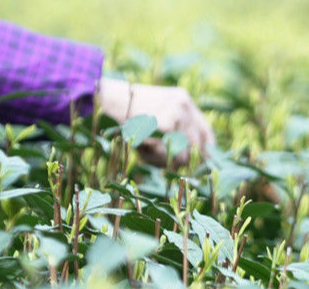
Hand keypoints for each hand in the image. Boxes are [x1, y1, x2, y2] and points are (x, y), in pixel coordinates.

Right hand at [99, 77, 214, 165]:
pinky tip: (142, 147)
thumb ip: (173, 135)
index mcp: (183, 101)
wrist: (102, 102)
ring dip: (166, 160)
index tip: (203, 168)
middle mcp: (185, 104)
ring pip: (186, 154)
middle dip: (184, 160)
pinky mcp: (169, 123)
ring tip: (146, 149)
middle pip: (199, 146)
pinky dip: (156, 158)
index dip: (206, 153)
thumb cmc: (124, 116)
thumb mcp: (153, 121)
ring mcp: (179, 113)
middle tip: (164, 161)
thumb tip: (189, 162)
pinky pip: (172, 155)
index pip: (205, 132)